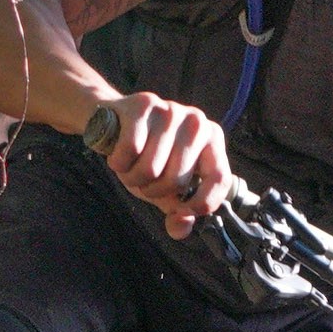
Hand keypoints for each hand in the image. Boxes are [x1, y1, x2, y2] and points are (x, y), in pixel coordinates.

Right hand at [97, 92, 237, 227]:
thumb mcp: (165, 187)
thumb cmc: (145, 155)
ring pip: (151, 169)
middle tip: (145, 181)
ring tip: (131, 167)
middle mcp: (197, 123)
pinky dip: (119, 162)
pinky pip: (131, 150)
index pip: (220, 179)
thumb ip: (176, 210)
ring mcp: (172, 111)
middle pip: (177, 181)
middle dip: (153, 192)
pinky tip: (119, 154)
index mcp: (212, 140)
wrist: (113, 120)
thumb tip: (180, 227)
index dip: (201, 204)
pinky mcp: (144, 104)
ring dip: (133, 178)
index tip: (182, 211)